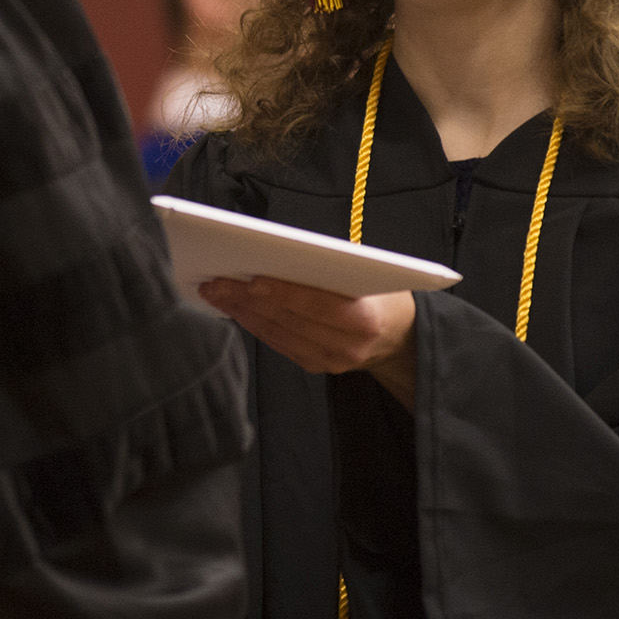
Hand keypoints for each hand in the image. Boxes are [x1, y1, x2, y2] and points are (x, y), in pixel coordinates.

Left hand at [200, 277, 417, 410]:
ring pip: (277, 334)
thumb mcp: (375, 275)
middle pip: (288, 319)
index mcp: (364, 320)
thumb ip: (337, 269)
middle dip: (248, 300)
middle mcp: (345, 346)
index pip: (314, 304)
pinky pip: (278, 344)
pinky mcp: (316, 366)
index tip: (251, 279)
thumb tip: (284, 252)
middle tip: (216, 281)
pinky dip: (254, 324)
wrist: (403, 338)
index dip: (281, 292)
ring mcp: (329, 361)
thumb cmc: (386, 295)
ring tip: (216, 292)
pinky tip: (235, 308)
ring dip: (242, 313)